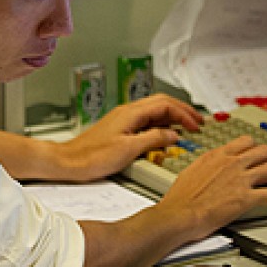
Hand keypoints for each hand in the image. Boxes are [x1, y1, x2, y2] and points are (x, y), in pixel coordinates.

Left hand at [55, 94, 204, 180]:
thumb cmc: (92, 157)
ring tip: (185, 128)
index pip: (165, 105)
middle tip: (197, 122)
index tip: (196, 125)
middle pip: (161, 104)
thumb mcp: (129, 149)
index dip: (184, 114)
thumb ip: (154, 139)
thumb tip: (173, 135)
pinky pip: (146, 122)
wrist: (69, 162)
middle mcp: (127, 112)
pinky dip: (160, 126)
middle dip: (181, 111)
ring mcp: (123, 120)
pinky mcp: (119, 129)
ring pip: (154, 112)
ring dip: (172, 118)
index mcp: (131, 113)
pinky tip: (164, 136)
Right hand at [155, 136, 266, 241]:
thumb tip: (209, 168)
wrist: (179, 214)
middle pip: (263, 151)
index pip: (245, 142)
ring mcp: (240, 179)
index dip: (258, 146)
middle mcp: (231, 163)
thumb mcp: (191, 172)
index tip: (263, 150)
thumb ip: (206, 166)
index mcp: (217, 155)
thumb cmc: (180, 199)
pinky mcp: (246, 197)